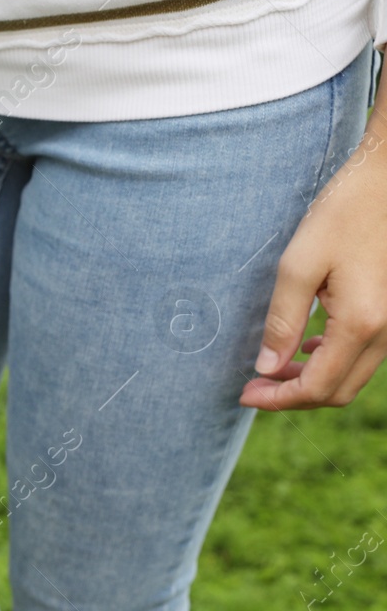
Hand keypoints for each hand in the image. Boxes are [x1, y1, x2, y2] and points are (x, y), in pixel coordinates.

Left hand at [244, 99, 386, 409]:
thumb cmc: (345, 211)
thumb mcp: (299, 264)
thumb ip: (282, 321)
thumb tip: (267, 367)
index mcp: (362, 323)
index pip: (318, 387)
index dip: (278, 399)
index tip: (244, 394)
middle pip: (339, 390)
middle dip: (294, 395)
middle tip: (255, 384)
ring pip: (354, 374)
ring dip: (314, 377)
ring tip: (274, 367)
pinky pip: (367, 353)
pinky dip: (334, 359)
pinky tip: (308, 343)